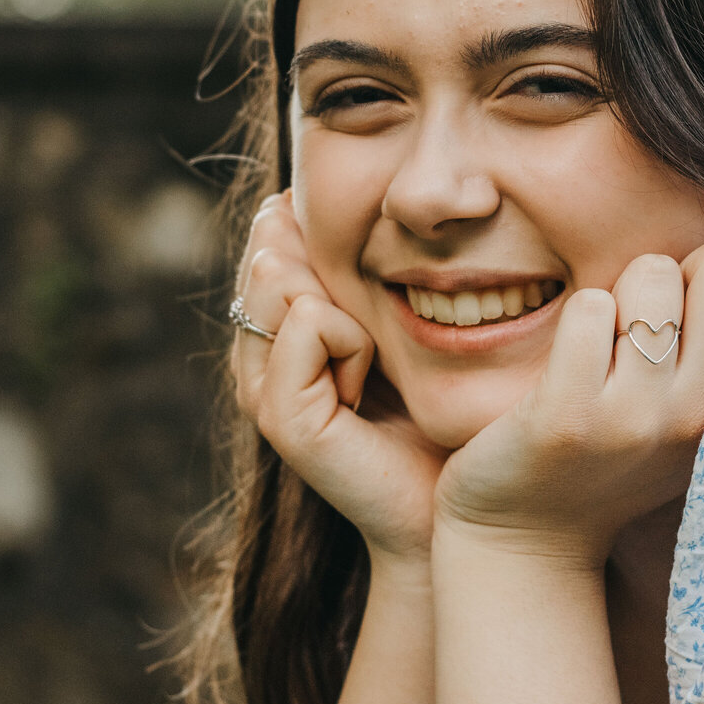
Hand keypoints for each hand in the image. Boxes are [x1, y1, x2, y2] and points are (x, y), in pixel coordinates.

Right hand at [233, 191, 447, 564]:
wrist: (447, 504)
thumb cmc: (435, 413)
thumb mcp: (392, 323)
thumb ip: (356, 272)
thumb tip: (309, 199)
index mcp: (278, 334)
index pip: (268, 238)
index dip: (310, 235)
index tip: (365, 293)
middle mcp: (257, 359)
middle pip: (266, 251)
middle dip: (324, 263)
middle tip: (369, 334)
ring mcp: (261, 389)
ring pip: (279, 278)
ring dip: (341, 301)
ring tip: (369, 360)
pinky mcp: (282, 417)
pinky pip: (308, 323)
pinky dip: (350, 340)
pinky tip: (366, 383)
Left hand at [432, 237, 703, 566]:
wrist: (529, 536)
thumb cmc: (614, 456)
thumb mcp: (693, 415)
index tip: (696, 323)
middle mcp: (699, 414)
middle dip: (684, 269)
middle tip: (650, 320)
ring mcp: (635, 416)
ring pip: (652, 275)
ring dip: (622, 294)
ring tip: (606, 349)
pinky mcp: (568, 415)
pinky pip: (589, 307)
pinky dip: (576, 319)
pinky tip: (571, 366)